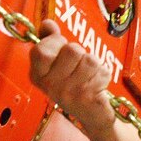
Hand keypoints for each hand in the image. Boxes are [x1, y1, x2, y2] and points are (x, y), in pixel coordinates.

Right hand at [29, 20, 115, 137]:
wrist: (92, 116)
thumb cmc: (73, 86)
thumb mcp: (55, 65)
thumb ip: (50, 42)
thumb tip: (47, 24)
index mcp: (38, 76)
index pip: (41, 51)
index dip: (55, 42)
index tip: (60, 46)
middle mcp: (51, 86)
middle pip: (71, 50)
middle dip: (79, 52)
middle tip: (78, 65)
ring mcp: (70, 93)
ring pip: (89, 59)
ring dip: (93, 63)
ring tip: (88, 75)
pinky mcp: (89, 97)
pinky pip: (101, 71)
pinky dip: (103, 74)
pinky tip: (97, 84)